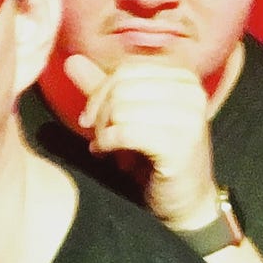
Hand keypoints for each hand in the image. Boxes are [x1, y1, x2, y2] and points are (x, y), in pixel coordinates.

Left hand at [64, 52, 219, 229]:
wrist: (187, 201)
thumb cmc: (159, 158)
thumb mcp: (131, 117)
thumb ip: (103, 88)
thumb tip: (72, 61)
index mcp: (183, 78)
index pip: (127, 69)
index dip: (101, 91)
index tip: (92, 116)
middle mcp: (191, 92)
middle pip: (122, 85)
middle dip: (99, 111)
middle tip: (95, 134)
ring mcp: (188, 117)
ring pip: (120, 108)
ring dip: (102, 130)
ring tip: (104, 145)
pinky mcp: (179, 143)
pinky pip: (125, 131)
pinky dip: (107, 143)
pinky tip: (105, 153)